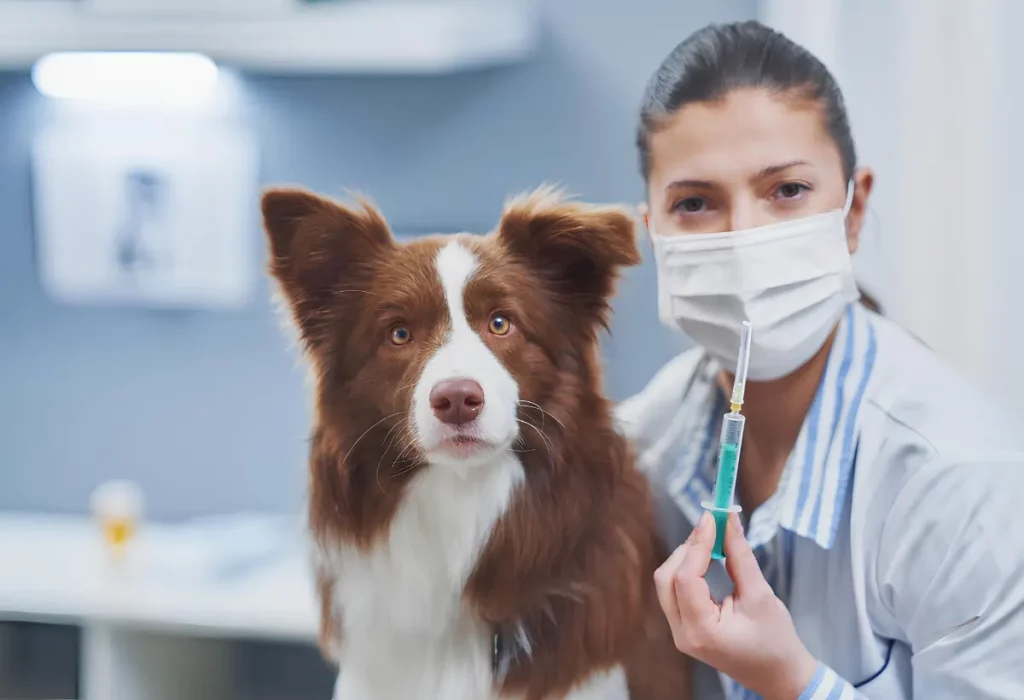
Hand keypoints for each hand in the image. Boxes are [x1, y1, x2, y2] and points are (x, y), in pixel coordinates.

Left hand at [654, 511, 817, 699]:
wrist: (779, 675)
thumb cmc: (776, 641)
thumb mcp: (761, 595)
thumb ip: (740, 556)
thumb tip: (728, 520)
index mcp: (701, 632)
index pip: (685, 578)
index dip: (697, 543)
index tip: (712, 517)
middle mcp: (682, 634)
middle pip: (667, 578)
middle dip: (688, 548)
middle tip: (713, 526)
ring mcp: (679, 632)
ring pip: (667, 583)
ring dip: (686, 556)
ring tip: (712, 539)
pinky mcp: (684, 626)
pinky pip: (675, 590)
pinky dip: (688, 569)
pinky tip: (706, 556)